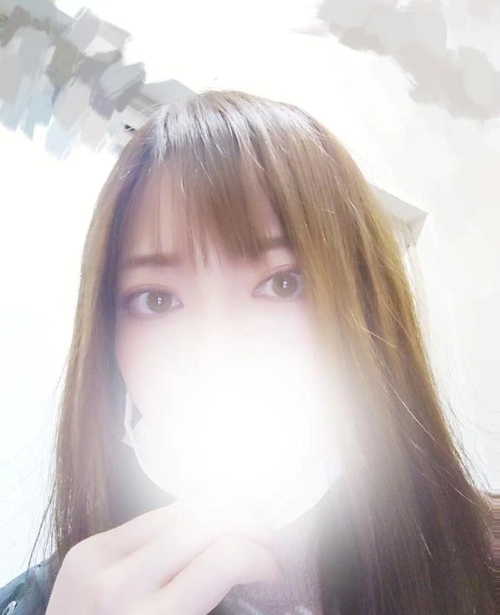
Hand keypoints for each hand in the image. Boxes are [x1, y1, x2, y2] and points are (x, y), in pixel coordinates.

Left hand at [46, 498, 282, 614]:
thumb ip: (211, 610)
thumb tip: (256, 577)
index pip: (223, 559)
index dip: (262, 559)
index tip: (275, 574)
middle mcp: (121, 585)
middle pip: (206, 521)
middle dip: (249, 524)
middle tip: (268, 542)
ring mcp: (99, 560)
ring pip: (181, 509)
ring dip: (223, 511)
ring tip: (244, 523)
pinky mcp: (88, 548)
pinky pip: (153, 518)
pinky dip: (188, 517)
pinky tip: (206, 526)